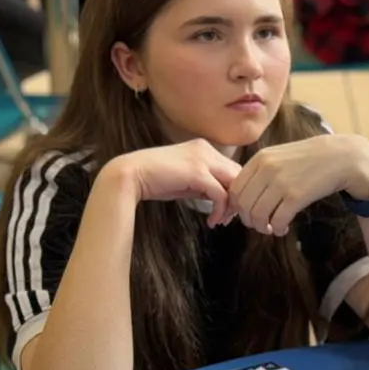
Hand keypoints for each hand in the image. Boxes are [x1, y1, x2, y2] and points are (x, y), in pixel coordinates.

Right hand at [105, 139, 241, 226]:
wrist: (129, 175)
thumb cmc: (156, 180)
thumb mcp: (187, 180)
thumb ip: (207, 183)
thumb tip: (225, 198)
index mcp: (204, 148)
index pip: (233, 168)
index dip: (235, 190)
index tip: (228, 209)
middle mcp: (207, 149)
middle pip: (238, 175)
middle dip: (237, 198)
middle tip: (229, 218)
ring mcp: (203, 159)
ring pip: (234, 184)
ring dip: (231, 206)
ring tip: (221, 221)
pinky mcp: (198, 173)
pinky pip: (221, 194)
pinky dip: (220, 210)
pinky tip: (212, 221)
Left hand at [228, 134, 368, 235]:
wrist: (343, 157)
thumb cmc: (313, 159)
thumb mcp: (281, 156)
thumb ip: (262, 170)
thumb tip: (245, 195)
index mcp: (260, 159)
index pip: (235, 189)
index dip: (237, 207)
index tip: (246, 214)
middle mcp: (267, 169)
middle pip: (243, 204)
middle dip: (248, 220)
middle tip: (259, 225)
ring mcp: (281, 183)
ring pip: (257, 215)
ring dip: (262, 227)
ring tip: (271, 228)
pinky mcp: (296, 196)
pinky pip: (277, 220)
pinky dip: (277, 229)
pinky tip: (283, 229)